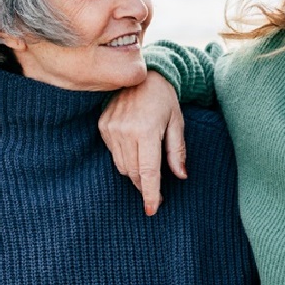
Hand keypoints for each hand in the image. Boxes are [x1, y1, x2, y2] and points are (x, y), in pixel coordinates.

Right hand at [98, 72, 186, 215]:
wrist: (142, 74)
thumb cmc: (164, 98)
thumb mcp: (177, 122)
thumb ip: (177, 151)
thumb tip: (181, 176)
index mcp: (146, 130)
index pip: (148, 171)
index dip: (150, 193)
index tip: (152, 210)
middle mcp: (125, 130)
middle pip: (135, 173)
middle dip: (145, 186)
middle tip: (157, 194)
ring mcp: (111, 128)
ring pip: (123, 166)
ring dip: (136, 174)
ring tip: (148, 169)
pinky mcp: (103, 126)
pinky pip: (114, 154)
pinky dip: (125, 159)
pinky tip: (136, 150)